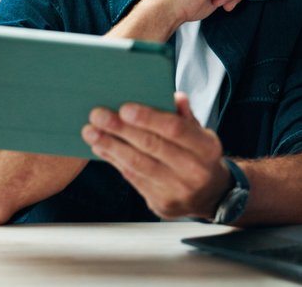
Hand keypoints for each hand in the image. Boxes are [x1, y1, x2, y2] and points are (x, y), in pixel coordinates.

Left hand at [81, 92, 230, 219]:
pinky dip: (114, 161)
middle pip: (151, 146)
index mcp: (206, 148)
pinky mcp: (161, 204)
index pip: (175, 129)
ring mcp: (177, 190)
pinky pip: (133, 178)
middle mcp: (194, 171)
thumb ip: (185, 116)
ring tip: (90, 132)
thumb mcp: (201, 134)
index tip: (124, 108)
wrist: (211, 196)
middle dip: (121, 129)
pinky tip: (100, 147)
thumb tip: (175, 96)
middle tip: (97, 115)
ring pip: (138, 164)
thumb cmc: (200, 155)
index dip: (148, 118)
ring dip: (111, 146)